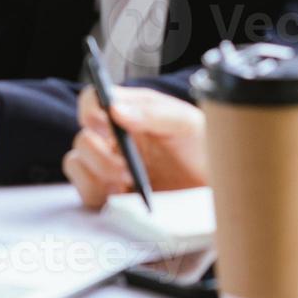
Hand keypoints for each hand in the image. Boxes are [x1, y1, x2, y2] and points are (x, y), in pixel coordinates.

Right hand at [63, 86, 208, 209]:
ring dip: (97, 173)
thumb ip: (152, 113)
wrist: (220, 186)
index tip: (105, 124)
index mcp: (129, 111)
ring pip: (77, 164)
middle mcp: (113, 137)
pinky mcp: (110, 194)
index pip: (93, 100)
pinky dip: (97, 193)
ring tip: (126, 183)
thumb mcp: (186, 123)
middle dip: (99, 154)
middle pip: (82, 137)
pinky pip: (85, 192)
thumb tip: (115, 110)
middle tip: (125, 167)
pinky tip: (120, 196)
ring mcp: (109, 166)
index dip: (90, 109)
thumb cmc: (203, 148)